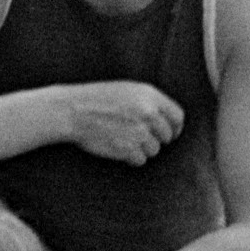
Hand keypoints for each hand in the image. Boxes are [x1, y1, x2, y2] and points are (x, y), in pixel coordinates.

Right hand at [57, 82, 184, 165]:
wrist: (72, 111)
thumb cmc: (97, 99)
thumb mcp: (127, 90)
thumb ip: (150, 102)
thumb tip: (167, 121)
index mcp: (149, 96)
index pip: (177, 116)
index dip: (175, 127)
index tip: (170, 134)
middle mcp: (148, 113)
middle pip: (167, 136)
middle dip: (157, 139)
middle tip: (140, 138)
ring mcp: (139, 132)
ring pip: (154, 150)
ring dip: (143, 149)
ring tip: (125, 140)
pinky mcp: (128, 149)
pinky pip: (141, 160)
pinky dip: (132, 158)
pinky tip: (119, 148)